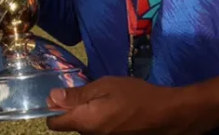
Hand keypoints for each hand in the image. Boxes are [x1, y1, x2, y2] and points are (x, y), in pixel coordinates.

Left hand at [45, 76, 197, 134]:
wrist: (166, 115)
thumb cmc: (135, 96)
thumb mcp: (105, 86)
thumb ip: (77, 95)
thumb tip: (52, 97)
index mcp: (84, 123)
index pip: (54, 124)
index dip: (54, 109)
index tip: (62, 96)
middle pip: (72, 125)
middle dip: (75, 110)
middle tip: (90, 92)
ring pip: (87, 128)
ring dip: (90, 116)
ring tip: (106, 100)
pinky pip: (100, 130)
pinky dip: (102, 121)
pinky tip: (115, 110)